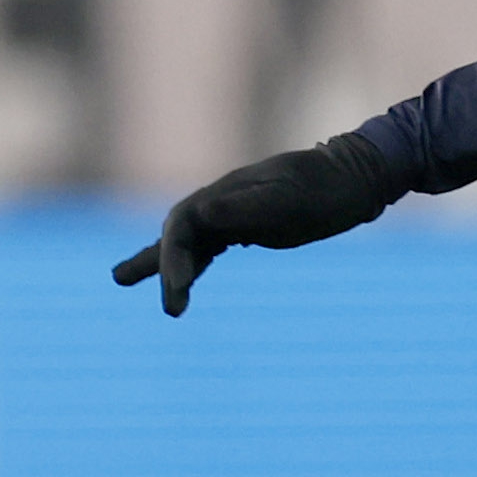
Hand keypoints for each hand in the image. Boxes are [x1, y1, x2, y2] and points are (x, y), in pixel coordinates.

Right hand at [113, 134, 400, 316]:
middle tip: (156, 300)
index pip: (182, 227)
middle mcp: (221, 201)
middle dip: (162, 267)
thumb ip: (248, 206)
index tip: (179, 291)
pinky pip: (208, 246)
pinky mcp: (247, 224)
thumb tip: (205, 212)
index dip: (174, 259)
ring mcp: (232, 212)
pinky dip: (191, 263)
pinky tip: (185, 279)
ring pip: (186, 241)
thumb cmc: (325, 189)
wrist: (356, 177)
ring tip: (120, 279)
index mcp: (225, 194)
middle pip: (176, 235)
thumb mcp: (290, 199)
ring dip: (160, 263)